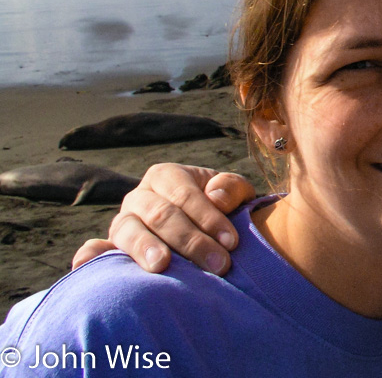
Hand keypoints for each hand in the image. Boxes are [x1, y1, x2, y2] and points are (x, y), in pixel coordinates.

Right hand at [71, 164, 255, 274]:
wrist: (207, 232)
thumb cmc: (225, 210)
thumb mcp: (236, 194)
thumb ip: (232, 188)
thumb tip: (216, 196)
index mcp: (166, 176)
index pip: (185, 195)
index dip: (209, 218)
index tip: (232, 242)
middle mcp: (139, 197)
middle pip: (161, 215)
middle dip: (191, 241)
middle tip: (218, 265)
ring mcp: (122, 223)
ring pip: (129, 231)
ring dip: (145, 248)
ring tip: (162, 266)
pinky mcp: (112, 249)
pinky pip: (96, 250)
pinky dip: (90, 256)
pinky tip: (84, 267)